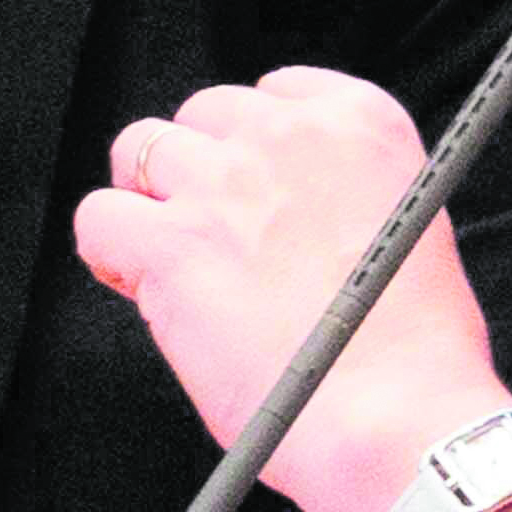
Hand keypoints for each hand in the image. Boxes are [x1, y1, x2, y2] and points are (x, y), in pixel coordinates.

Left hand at [70, 68, 510, 511]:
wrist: (397, 419)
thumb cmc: (411, 354)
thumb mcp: (406, 230)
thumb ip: (342, 196)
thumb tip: (277, 212)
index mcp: (361, 123)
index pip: (276, 93)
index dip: (254, 149)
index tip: (257, 194)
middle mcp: (290, 136)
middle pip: (203, 116)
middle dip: (200, 172)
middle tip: (213, 240)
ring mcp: (224, 185)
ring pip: (140, 150)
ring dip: (150, 202)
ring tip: (173, 262)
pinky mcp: (170, 244)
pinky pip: (100, 217)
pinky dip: (111, 252)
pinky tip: (141, 285)